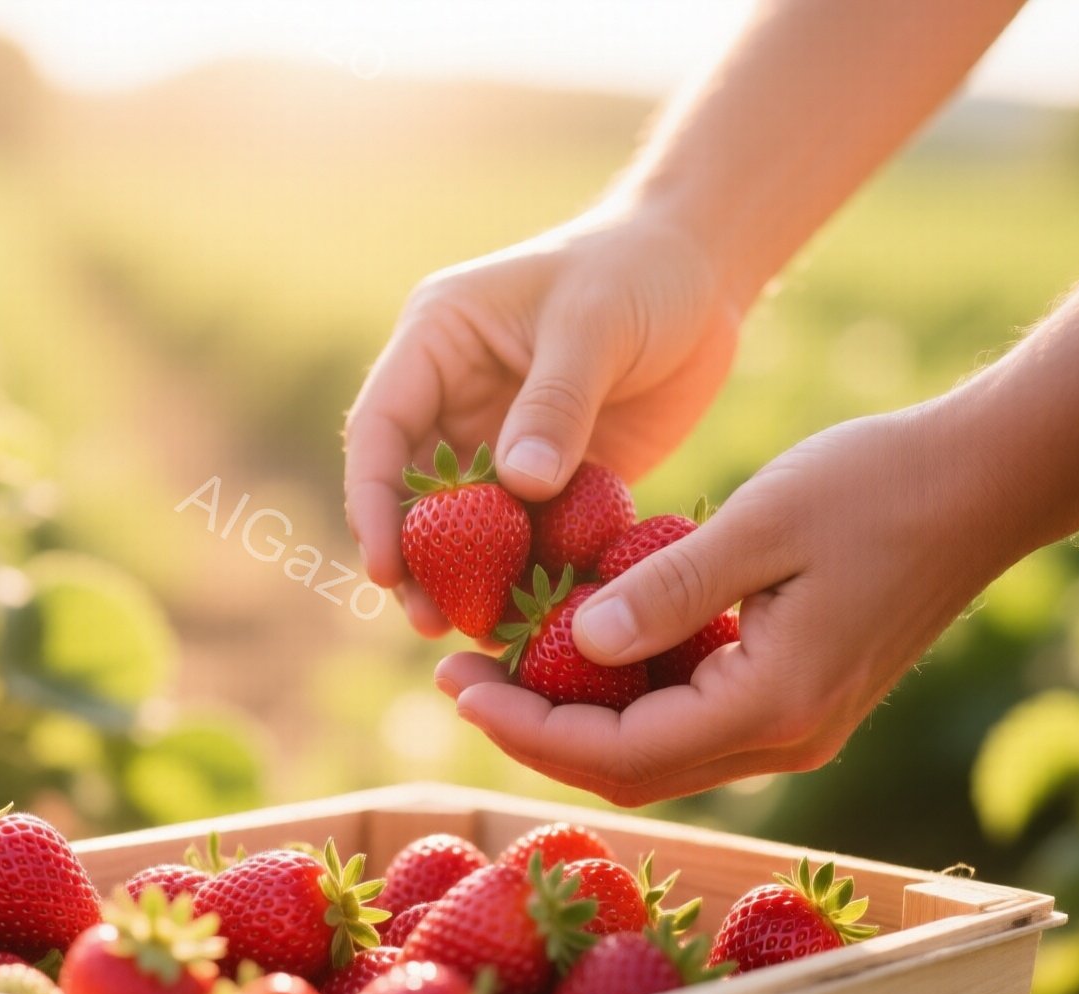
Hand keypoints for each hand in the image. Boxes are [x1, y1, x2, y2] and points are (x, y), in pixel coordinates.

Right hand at [344, 209, 744, 635]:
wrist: (704, 272)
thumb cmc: (639, 271)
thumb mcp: (595, 323)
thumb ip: (555, 403)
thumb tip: (518, 486)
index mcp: (436, 343)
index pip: (380, 429)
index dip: (374, 502)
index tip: (386, 568)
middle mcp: (453, 399)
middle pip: (412, 493)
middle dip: (417, 561)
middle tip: (430, 624)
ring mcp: (500, 442)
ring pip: (469, 526)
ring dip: (471, 581)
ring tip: (481, 636)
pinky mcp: (551, 477)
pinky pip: (530, 536)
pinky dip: (532, 577)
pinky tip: (542, 621)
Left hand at [434, 405, 1036, 804]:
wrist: (987, 481)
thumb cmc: (877, 484)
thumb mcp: (761, 523)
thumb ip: (668, 590)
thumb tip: (576, 643)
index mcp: (772, 705)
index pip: (618, 752)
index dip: (525, 725)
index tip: (454, 680)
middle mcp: (784, 738)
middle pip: (629, 769)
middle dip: (534, 730)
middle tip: (456, 677)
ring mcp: (796, 724)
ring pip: (658, 752)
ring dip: (575, 718)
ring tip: (498, 662)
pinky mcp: (799, 697)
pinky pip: (692, 719)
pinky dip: (627, 696)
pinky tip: (577, 645)